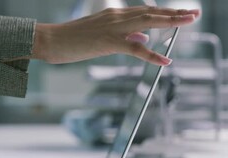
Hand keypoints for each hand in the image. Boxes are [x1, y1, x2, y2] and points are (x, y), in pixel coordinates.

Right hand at [32, 6, 199, 65]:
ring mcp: (112, 28)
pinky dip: (152, 55)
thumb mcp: (98, 37)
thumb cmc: (69, 40)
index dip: (163, 13)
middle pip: (151, 13)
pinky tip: (166, 60)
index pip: (144, 12)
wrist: (49, 40)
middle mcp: (115, 17)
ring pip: (148, 22)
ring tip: (189, 21)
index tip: (179, 14)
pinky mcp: (108, 42)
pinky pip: (135, 49)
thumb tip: (142, 40)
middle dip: (174, 13)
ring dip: (170, 22)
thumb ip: (121, 37)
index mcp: (113, 15)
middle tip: (194, 13)